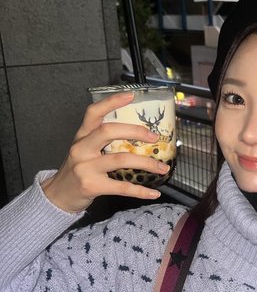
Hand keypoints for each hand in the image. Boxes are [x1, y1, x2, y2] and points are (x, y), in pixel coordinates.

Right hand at [41, 92, 169, 212]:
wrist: (59, 195)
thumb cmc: (77, 170)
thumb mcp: (84, 149)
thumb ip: (102, 140)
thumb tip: (138, 134)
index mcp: (82, 136)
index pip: (93, 112)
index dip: (112, 102)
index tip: (131, 95)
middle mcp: (81, 148)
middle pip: (108, 131)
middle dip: (136, 131)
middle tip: (154, 137)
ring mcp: (85, 168)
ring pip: (120, 159)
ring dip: (147, 163)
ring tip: (163, 168)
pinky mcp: (91, 186)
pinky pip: (121, 187)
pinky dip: (140, 191)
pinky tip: (153, 192)